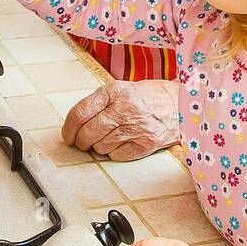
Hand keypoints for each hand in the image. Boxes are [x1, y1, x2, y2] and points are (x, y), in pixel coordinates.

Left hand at [62, 80, 178, 160]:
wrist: (179, 104)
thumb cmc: (145, 97)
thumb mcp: (119, 89)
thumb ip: (97, 104)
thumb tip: (73, 127)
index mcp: (114, 91)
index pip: (79, 113)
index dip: (68, 129)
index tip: (67, 136)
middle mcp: (124, 109)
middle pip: (87, 134)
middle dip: (80, 142)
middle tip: (83, 141)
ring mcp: (136, 127)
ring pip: (100, 148)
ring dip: (99, 146)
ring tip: (110, 137)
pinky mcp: (146, 144)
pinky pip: (116, 156)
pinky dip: (114, 153)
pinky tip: (121, 142)